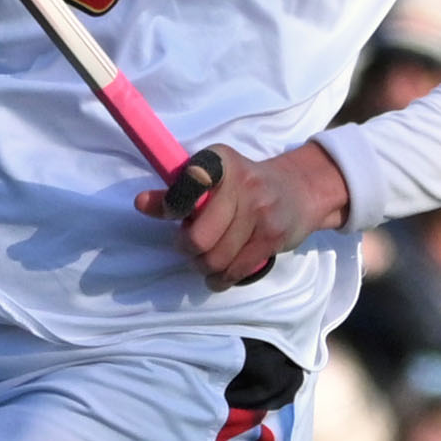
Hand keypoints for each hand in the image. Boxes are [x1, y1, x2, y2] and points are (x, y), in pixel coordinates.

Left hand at [134, 142, 349, 289]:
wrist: (300, 190)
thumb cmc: (244, 185)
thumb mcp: (213, 178)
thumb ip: (176, 190)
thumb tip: (140, 203)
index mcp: (220, 160)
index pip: (191, 180)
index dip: (173, 204)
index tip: (173, 216)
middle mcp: (242, 182)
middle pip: (199, 237)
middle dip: (188, 248)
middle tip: (190, 246)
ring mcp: (261, 211)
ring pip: (216, 258)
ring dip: (204, 267)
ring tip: (206, 260)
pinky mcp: (273, 237)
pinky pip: (236, 269)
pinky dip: (221, 279)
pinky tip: (219, 275)